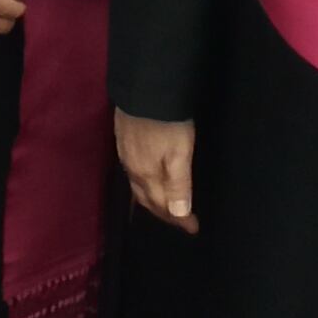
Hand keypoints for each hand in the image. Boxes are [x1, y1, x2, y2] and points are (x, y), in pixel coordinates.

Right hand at [116, 111, 196, 231]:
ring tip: (164, 204)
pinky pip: (132, 172)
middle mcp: (133, 170)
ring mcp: (126, 154)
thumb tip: (179, 215)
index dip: (178, 219)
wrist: (145, 90)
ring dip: (151, 199)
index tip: (193, 228)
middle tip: (180, 220)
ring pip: (138, 186)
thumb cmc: (169, 124)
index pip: (162, 206)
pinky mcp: (123, 140)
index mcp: (147, 176)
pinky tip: (147, 177)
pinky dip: (143, 183)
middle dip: (163, 213)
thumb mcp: (180, 154)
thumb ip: (179, 184)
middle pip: (147, 200)